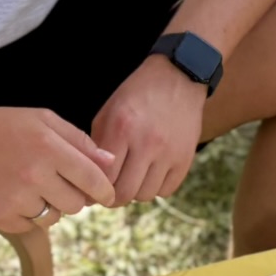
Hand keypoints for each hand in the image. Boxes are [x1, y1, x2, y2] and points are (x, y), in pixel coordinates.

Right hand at [0, 105, 116, 232]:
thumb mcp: (41, 120)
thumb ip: (78, 140)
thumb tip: (110, 163)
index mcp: (48, 148)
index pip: (92, 179)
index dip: (104, 190)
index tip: (106, 195)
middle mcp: (34, 176)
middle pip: (76, 204)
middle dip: (73, 196)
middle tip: (56, 183)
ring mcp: (15, 199)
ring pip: (54, 218)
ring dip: (49, 207)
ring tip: (29, 186)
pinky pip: (30, 226)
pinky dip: (27, 216)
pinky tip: (13, 195)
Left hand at [90, 55, 205, 206]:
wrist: (177, 78)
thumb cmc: (136, 95)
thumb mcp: (108, 112)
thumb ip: (97, 146)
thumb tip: (89, 179)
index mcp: (121, 129)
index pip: (103, 177)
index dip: (94, 188)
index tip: (92, 189)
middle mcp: (147, 143)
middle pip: (124, 193)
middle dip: (113, 197)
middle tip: (109, 192)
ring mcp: (169, 152)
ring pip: (145, 195)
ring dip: (135, 192)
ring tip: (131, 178)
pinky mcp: (186, 158)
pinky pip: (166, 190)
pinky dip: (155, 187)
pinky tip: (150, 174)